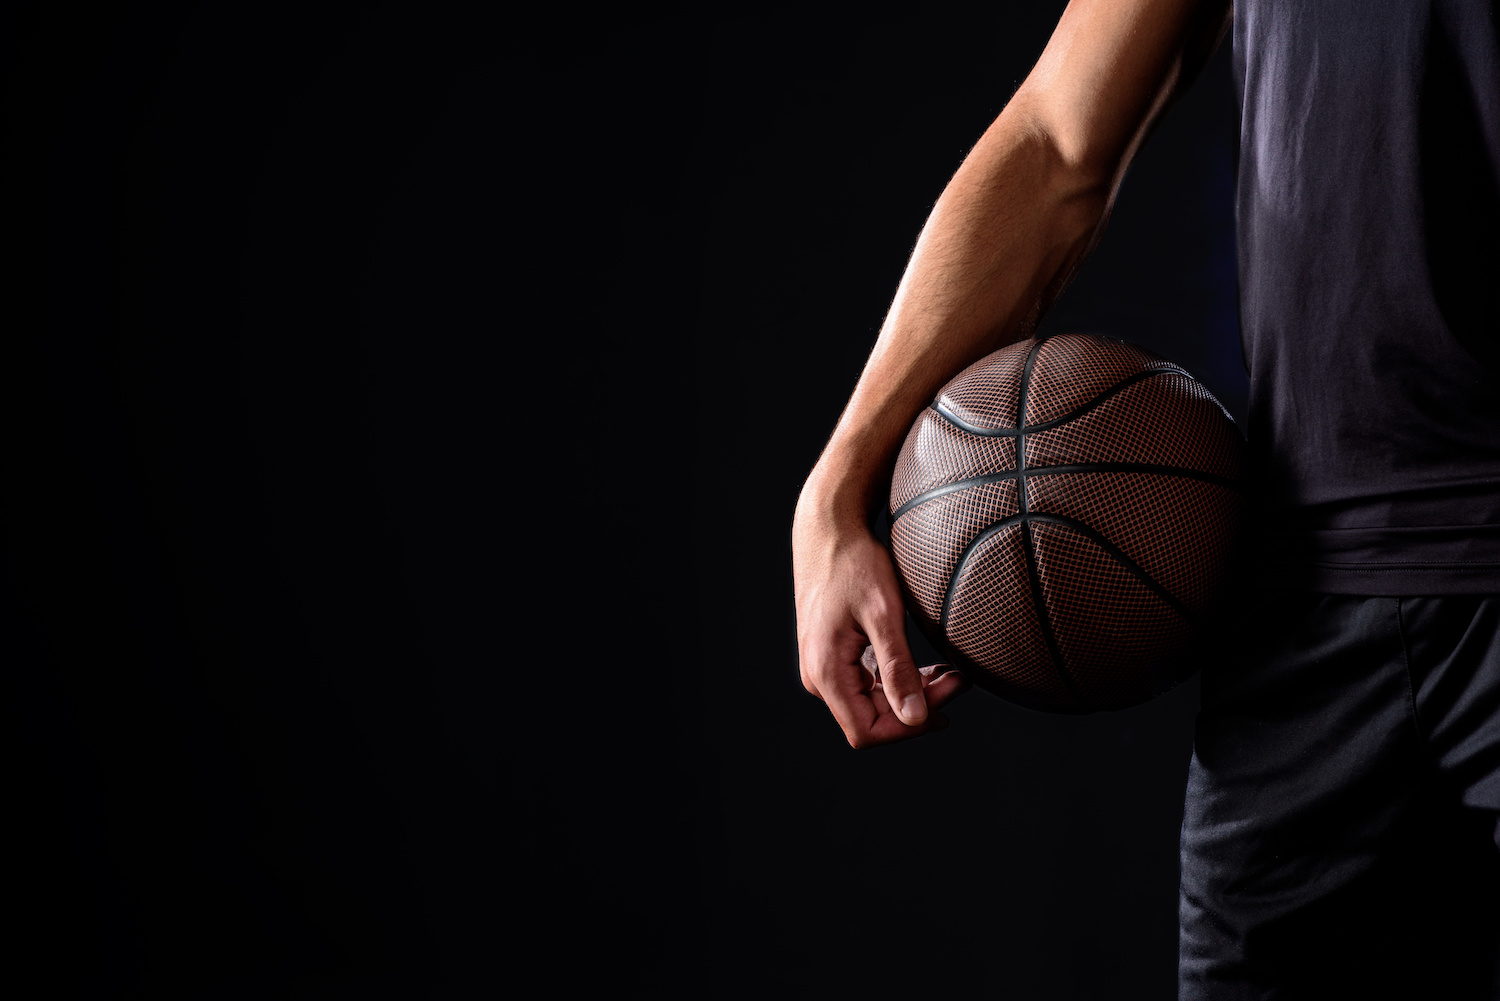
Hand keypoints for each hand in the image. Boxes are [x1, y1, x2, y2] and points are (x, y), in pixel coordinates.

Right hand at [793, 508, 969, 747]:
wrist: (828, 530)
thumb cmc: (854, 563)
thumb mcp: (883, 612)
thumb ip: (898, 668)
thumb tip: (916, 718)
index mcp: (826, 671)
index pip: (866, 732)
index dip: (908, 729)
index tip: (946, 706)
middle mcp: (819, 677)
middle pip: (872, 719)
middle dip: (918, 707)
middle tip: (959, 681)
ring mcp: (824, 667)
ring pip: (872, 703)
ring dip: (913, 693)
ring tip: (951, 674)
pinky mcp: (834, 656)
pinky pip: (868, 684)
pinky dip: (900, 680)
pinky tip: (928, 668)